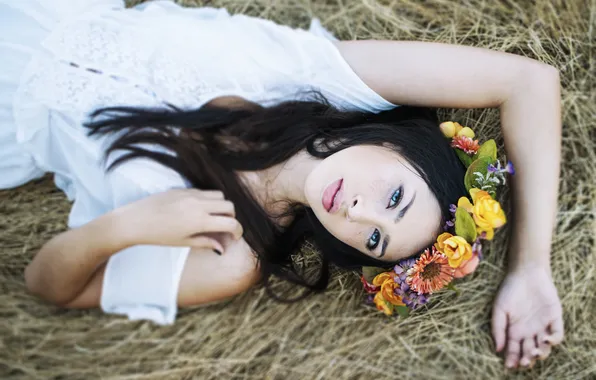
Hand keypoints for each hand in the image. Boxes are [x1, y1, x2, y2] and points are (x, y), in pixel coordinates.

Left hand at [116, 189, 242, 252]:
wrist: (134, 221)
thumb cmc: (158, 236)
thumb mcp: (184, 242)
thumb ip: (206, 242)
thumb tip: (222, 247)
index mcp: (199, 221)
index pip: (231, 223)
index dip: (238, 231)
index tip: (235, 236)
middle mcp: (198, 204)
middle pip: (229, 205)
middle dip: (231, 217)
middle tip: (224, 226)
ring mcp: (191, 194)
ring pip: (219, 195)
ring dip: (221, 205)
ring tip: (212, 217)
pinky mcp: (183, 188)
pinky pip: (204, 191)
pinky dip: (208, 200)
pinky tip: (197, 210)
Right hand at [492, 265, 563, 368]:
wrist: (525, 272)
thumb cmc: (509, 289)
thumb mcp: (498, 309)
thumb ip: (498, 328)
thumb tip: (498, 349)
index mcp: (514, 330)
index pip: (514, 350)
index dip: (512, 359)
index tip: (509, 365)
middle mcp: (529, 331)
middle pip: (529, 352)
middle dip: (527, 360)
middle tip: (524, 361)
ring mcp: (542, 325)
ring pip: (544, 347)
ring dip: (540, 354)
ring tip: (534, 353)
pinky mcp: (555, 318)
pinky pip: (557, 334)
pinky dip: (554, 340)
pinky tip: (546, 339)